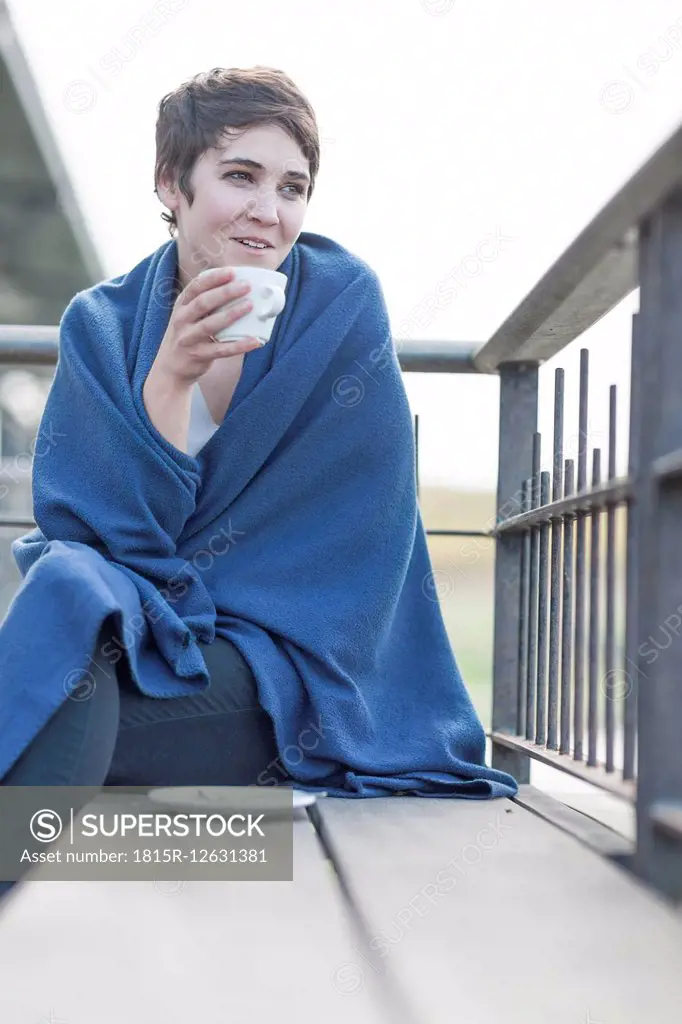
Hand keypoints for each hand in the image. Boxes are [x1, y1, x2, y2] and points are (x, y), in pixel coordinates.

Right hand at [153, 266, 262, 386]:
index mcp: (182, 306)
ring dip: (231, 314)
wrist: (171, 366)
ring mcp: (189, 338)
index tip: (232, 272)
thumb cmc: (187, 335)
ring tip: (250, 306)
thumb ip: (206, 303)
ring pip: (210, 325)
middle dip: (225, 292)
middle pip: (203, 303)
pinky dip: (239, 346)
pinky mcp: (198, 356)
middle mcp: (182, 320)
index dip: (213, 278)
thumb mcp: (188, 315)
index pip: (195, 287)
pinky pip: (221, 350)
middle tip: (246, 286)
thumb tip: (238, 287)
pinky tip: (255, 341)